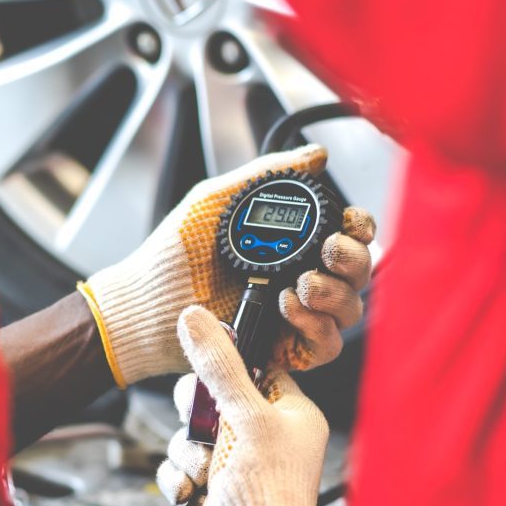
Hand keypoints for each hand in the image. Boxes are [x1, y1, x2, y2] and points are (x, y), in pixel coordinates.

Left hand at [81, 144, 375, 386]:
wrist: (146, 301)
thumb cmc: (174, 253)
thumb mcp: (217, 199)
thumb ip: (265, 174)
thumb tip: (315, 155)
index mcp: (294, 244)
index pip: (347, 235)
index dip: (359, 229)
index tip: (350, 223)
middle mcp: (303, 279)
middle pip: (358, 273)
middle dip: (352, 260)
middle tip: (328, 252)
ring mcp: (297, 317)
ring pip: (349, 310)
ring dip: (335, 293)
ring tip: (301, 284)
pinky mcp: (285, 350)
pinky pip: (326, 346)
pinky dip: (317, 326)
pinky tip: (289, 307)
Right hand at [156, 306, 328, 505]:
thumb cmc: (268, 494)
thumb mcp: (246, 417)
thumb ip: (219, 365)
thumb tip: (195, 317)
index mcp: (293, 415)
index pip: (257, 369)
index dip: (229, 366)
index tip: (208, 368)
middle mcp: (270, 437)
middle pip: (214, 399)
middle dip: (198, 417)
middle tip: (204, 428)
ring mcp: (241, 463)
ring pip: (193, 433)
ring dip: (189, 452)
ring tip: (205, 471)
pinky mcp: (215, 486)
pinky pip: (182, 464)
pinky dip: (179, 476)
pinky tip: (191, 490)